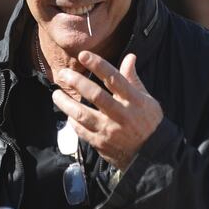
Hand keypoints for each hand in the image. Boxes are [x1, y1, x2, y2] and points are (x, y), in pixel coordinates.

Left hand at [52, 51, 162, 170]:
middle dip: (77, 82)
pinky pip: (81, 131)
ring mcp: (110, 130)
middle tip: (63, 74)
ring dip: (66, 103)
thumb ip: (133, 79)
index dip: (98, 65)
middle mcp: (121, 114)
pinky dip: (72, 122)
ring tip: (56, 94)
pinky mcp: (101, 143)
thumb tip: (130, 57)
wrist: (152, 154)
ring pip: (83, 114)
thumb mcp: (146, 99)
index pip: (114, 78)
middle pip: (96, 95)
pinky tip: (68, 114)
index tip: (83, 55)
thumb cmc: (148, 123)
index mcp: (134, 100)